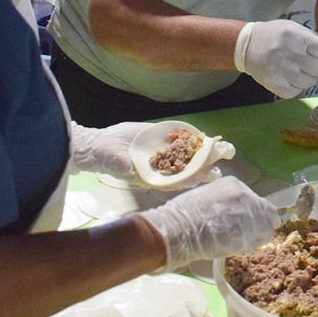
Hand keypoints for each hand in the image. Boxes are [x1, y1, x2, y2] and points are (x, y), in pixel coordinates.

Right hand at [69, 121, 220, 190]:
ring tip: (218, 149)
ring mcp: (160, 152)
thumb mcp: (117, 165)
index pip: (175, 180)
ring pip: (184, 153)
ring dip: (200, 151)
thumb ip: (126, 168)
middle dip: (202, 166)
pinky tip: (201, 135)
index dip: (189, 179)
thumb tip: (132, 169)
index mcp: (153, 177)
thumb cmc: (107, 160)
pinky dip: (188, 136)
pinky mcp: (158, 138)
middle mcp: (160, 166)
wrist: (99, 146)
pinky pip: (175, 138)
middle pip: (185, 167)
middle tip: (218, 165)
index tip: (203, 177)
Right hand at [137, 176, 279, 269]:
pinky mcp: (244, 231)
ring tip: (234, 243)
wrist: (174, 229)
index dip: (254, 216)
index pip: (258, 202)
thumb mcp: (208, 197)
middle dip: (259, 228)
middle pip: (267, 215)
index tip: (246, 225)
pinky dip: (246, 247)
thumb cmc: (183, 215)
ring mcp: (246, 213)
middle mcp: (244, 195)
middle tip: (244, 238)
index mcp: (234, 185)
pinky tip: (231, 247)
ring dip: (253, 239)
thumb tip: (239, 213)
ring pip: (264, 230)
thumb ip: (227, 202)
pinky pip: (255, 242)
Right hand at [233, 20, 317, 98]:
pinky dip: (294, 88)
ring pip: (308, 83)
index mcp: (298, 38)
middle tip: (307, 65)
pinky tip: (289, 80)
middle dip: (316, 69)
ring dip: (306, 79)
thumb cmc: (274, 35)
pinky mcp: (274, 83)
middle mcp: (291, 54)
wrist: (247, 44)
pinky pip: (295, 92)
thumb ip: (314, 37)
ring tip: (297, 72)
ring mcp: (282, 70)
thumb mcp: (294, 28)